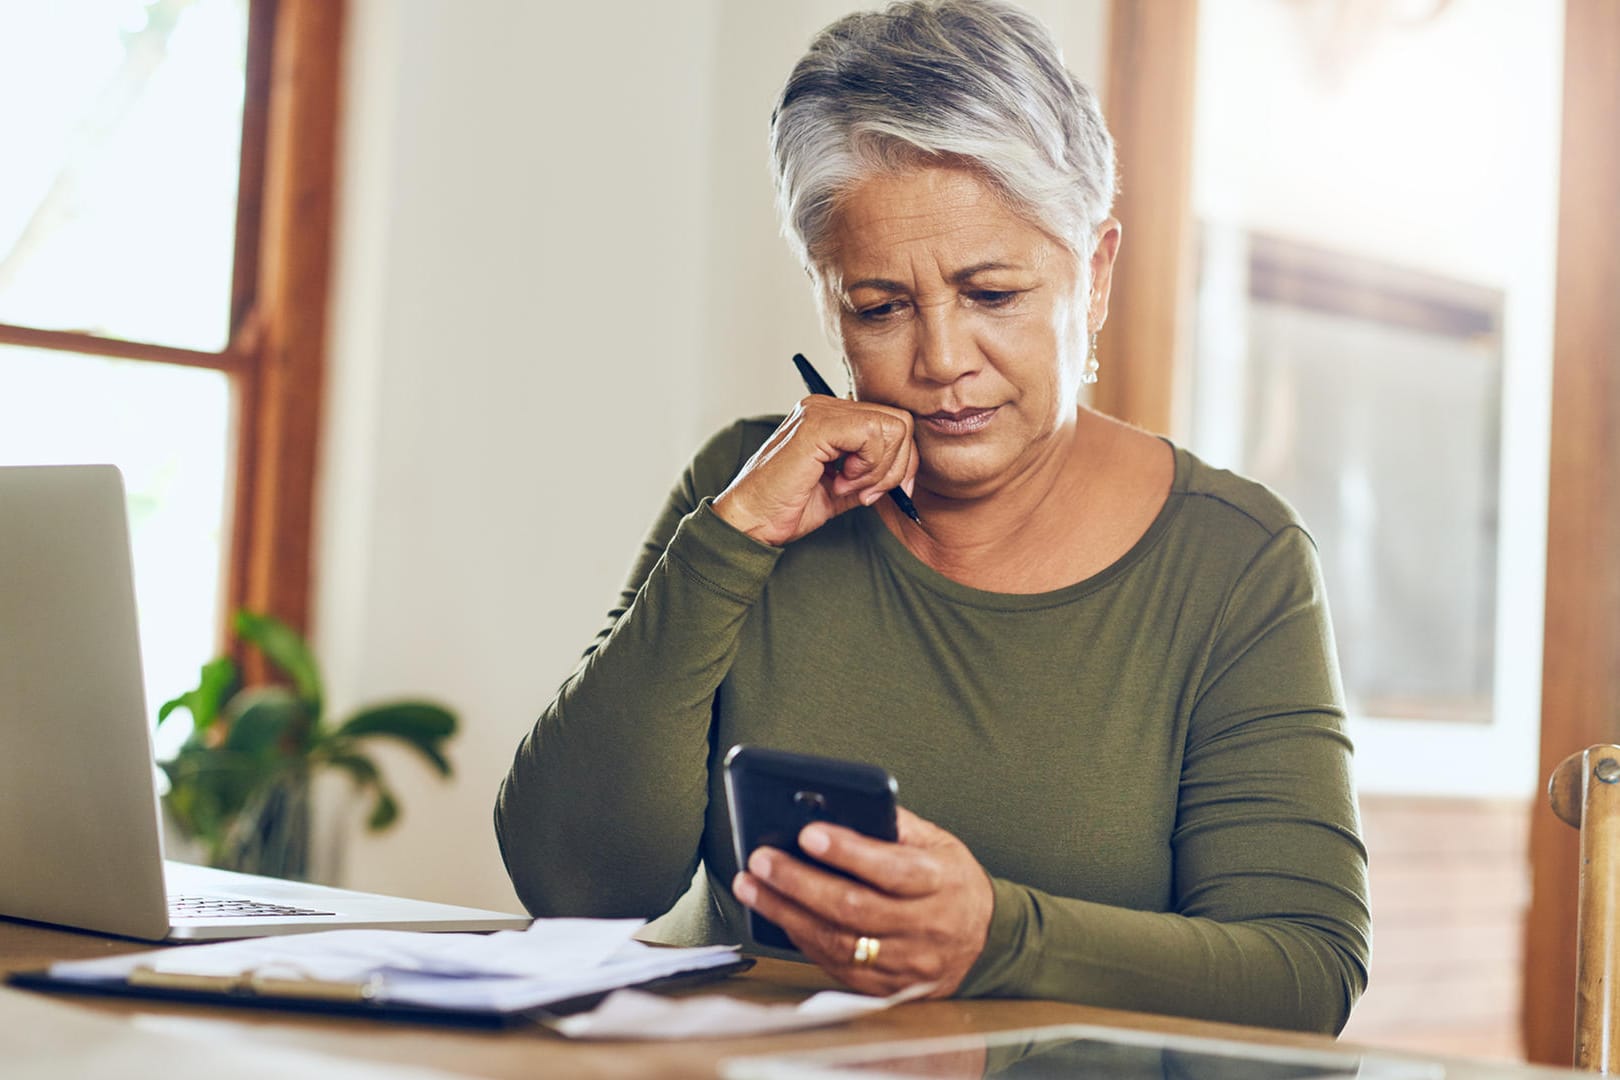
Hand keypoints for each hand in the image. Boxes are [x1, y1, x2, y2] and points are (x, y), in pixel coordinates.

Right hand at [712, 396, 917, 546]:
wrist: (751, 521)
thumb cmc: (788, 508)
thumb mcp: (844, 488)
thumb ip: (873, 472)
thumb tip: (909, 471)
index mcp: (831, 416)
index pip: (892, 423)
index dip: (901, 461)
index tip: (880, 492)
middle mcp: (825, 405)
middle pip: (900, 423)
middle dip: (895, 467)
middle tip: (863, 493)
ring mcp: (820, 411)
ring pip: (893, 428)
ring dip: (879, 469)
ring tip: (846, 487)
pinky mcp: (817, 425)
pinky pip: (873, 435)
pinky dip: (868, 467)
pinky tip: (839, 482)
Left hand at [731, 807, 993, 996]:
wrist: (983, 942)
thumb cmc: (950, 881)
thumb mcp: (939, 842)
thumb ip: (896, 825)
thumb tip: (841, 807)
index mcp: (942, 882)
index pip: (892, 869)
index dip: (849, 853)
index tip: (809, 833)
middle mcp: (926, 926)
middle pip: (855, 908)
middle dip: (800, 882)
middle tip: (762, 859)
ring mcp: (906, 963)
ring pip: (839, 942)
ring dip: (787, 912)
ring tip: (751, 885)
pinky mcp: (887, 987)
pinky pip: (836, 966)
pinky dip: (801, 939)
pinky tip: (776, 914)